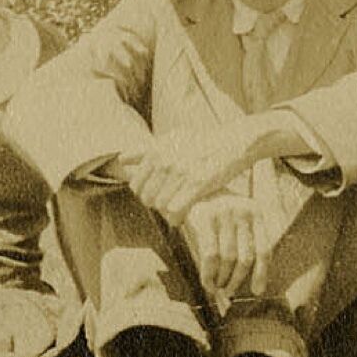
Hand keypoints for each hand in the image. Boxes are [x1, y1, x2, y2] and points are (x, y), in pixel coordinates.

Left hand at [118, 126, 252, 225]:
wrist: (233, 141)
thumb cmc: (202, 142)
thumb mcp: (172, 138)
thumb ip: (145, 150)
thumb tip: (123, 159)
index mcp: (156, 151)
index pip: (135, 185)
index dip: (144, 194)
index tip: (156, 195)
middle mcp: (165, 160)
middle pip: (147, 197)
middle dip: (155, 205)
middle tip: (167, 205)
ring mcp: (180, 172)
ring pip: (160, 206)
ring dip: (167, 213)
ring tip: (176, 210)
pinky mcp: (197, 184)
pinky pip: (175, 211)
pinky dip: (176, 218)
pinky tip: (182, 217)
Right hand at [182, 194, 270, 300]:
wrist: (188, 190)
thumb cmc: (215, 214)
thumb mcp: (234, 222)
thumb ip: (244, 245)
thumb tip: (254, 289)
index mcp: (256, 212)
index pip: (264, 249)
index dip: (262, 274)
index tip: (257, 292)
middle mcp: (243, 211)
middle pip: (245, 257)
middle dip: (236, 280)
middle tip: (228, 292)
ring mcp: (225, 213)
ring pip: (228, 258)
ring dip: (222, 279)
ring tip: (217, 288)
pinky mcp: (206, 218)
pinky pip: (210, 254)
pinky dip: (209, 273)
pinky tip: (207, 282)